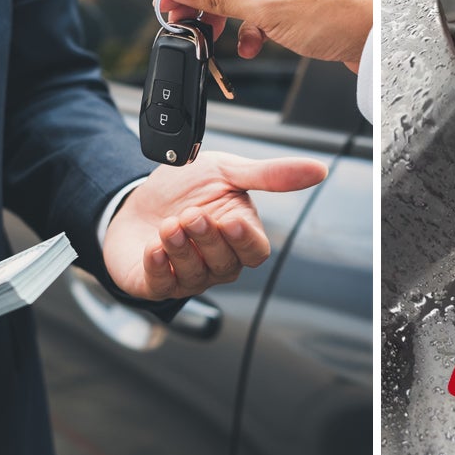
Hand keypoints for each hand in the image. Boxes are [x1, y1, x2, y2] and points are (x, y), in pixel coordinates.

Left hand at [103, 152, 327, 300]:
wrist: (135, 197)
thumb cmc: (185, 189)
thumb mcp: (226, 171)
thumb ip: (270, 175)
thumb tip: (319, 170)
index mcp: (237, 237)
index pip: (255, 252)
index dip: (245, 240)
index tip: (231, 221)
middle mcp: (216, 262)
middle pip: (225, 264)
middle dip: (207, 239)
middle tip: (191, 214)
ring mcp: (186, 276)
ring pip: (194, 275)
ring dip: (180, 250)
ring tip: (168, 225)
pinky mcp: (154, 283)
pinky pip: (161, 285)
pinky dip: (157, 267)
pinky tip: (153, 247)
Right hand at [158, 0, 372, 70]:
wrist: (387, 36)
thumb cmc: (344, 11)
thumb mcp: (267, 6)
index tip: (165, 2)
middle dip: (205, 0)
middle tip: (184, 24)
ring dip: (229, 16)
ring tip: (215, 38)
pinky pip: (266, 3)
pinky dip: (254, 25)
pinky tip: (251, 45)